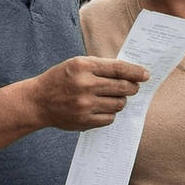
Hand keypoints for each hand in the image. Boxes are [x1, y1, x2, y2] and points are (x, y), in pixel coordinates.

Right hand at [32, 57, 148, 131]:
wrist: (38, 101)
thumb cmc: (60, 79)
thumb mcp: (76, 64)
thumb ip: (100, 67)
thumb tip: (129, 72)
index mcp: (83, 66)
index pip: (118, 69)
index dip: (136, 72)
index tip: (146, 75)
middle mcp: (85, 85)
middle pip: (122, 87)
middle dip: (132, 88)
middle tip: (134, 87)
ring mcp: (85, 105)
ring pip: (118, 104)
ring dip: (120, 101)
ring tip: (113, 97)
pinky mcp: (84, 120)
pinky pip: (109, 118)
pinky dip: (110, 113)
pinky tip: (102, 108)